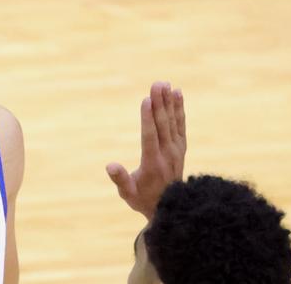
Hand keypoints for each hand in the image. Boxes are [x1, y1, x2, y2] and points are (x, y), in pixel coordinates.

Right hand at [106, 82, 186, 219]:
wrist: (172, 208)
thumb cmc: (143, 199)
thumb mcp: (128, 194)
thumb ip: (120, 179)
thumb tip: (109, 166)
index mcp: (152, 163)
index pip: (150, 136)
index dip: (148, 118)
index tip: (146, 100)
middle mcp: (167, 154)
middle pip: (162, 124)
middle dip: (159, 102)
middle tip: (156, 84)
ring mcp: (176, 150)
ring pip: (172, 121)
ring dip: (168, 101)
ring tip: (165, 83)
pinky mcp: (180, 147)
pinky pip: (180, 124)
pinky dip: (179, 109)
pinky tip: (177, 94)